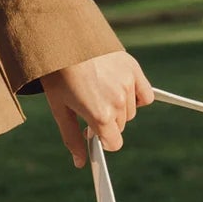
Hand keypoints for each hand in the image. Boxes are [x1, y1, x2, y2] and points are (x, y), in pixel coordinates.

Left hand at [40, 47, 154, 164]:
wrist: (62, 39)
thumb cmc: (57, 76)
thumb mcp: (60, 109)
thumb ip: (72, 138)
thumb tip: (80, 163)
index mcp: (100, 115)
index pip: (115, 143)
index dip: (103, 140)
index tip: (92, 131)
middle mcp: (118, 102)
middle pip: (120, 126)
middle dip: (106, 121)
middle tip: (89, 104)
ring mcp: (128, 85)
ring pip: (130, 110)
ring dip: (118, 106)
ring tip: (98, 89)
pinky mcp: (133, 69)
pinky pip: (145, 94)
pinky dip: (136, 94)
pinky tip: (120, 87)